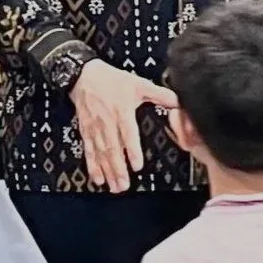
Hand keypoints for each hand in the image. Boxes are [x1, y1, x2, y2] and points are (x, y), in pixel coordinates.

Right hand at [71, 58, 177, 193]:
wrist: (84, 76)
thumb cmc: (112, 80)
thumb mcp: (138, 84)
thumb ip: (160, 94)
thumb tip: (179, 101)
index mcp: (122, 112)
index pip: (127, 134)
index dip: (132, 150)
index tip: (137, 165)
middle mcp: (108, 123)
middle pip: (113, 149)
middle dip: (118, 169)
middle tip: (125, 185)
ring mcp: (96, 129)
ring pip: (101, 153)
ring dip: (108, 171)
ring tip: (114, 186)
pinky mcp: (86, 132)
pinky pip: (89, 151)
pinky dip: (92, 166)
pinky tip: (97, 178)